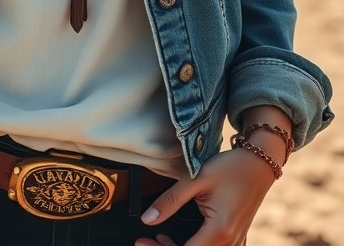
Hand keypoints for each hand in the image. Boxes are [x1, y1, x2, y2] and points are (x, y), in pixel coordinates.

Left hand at [134, 146, 276, 245]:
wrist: (259, 162)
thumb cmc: (230, 168)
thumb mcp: (196, 179)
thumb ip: (170, 200)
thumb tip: (147, 219)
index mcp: (220, 231)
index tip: (141, 241)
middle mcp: (230, 242)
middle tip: (146, 240)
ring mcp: (236, 242)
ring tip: (159, 238)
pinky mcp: (236, 238)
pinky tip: (178, 239)